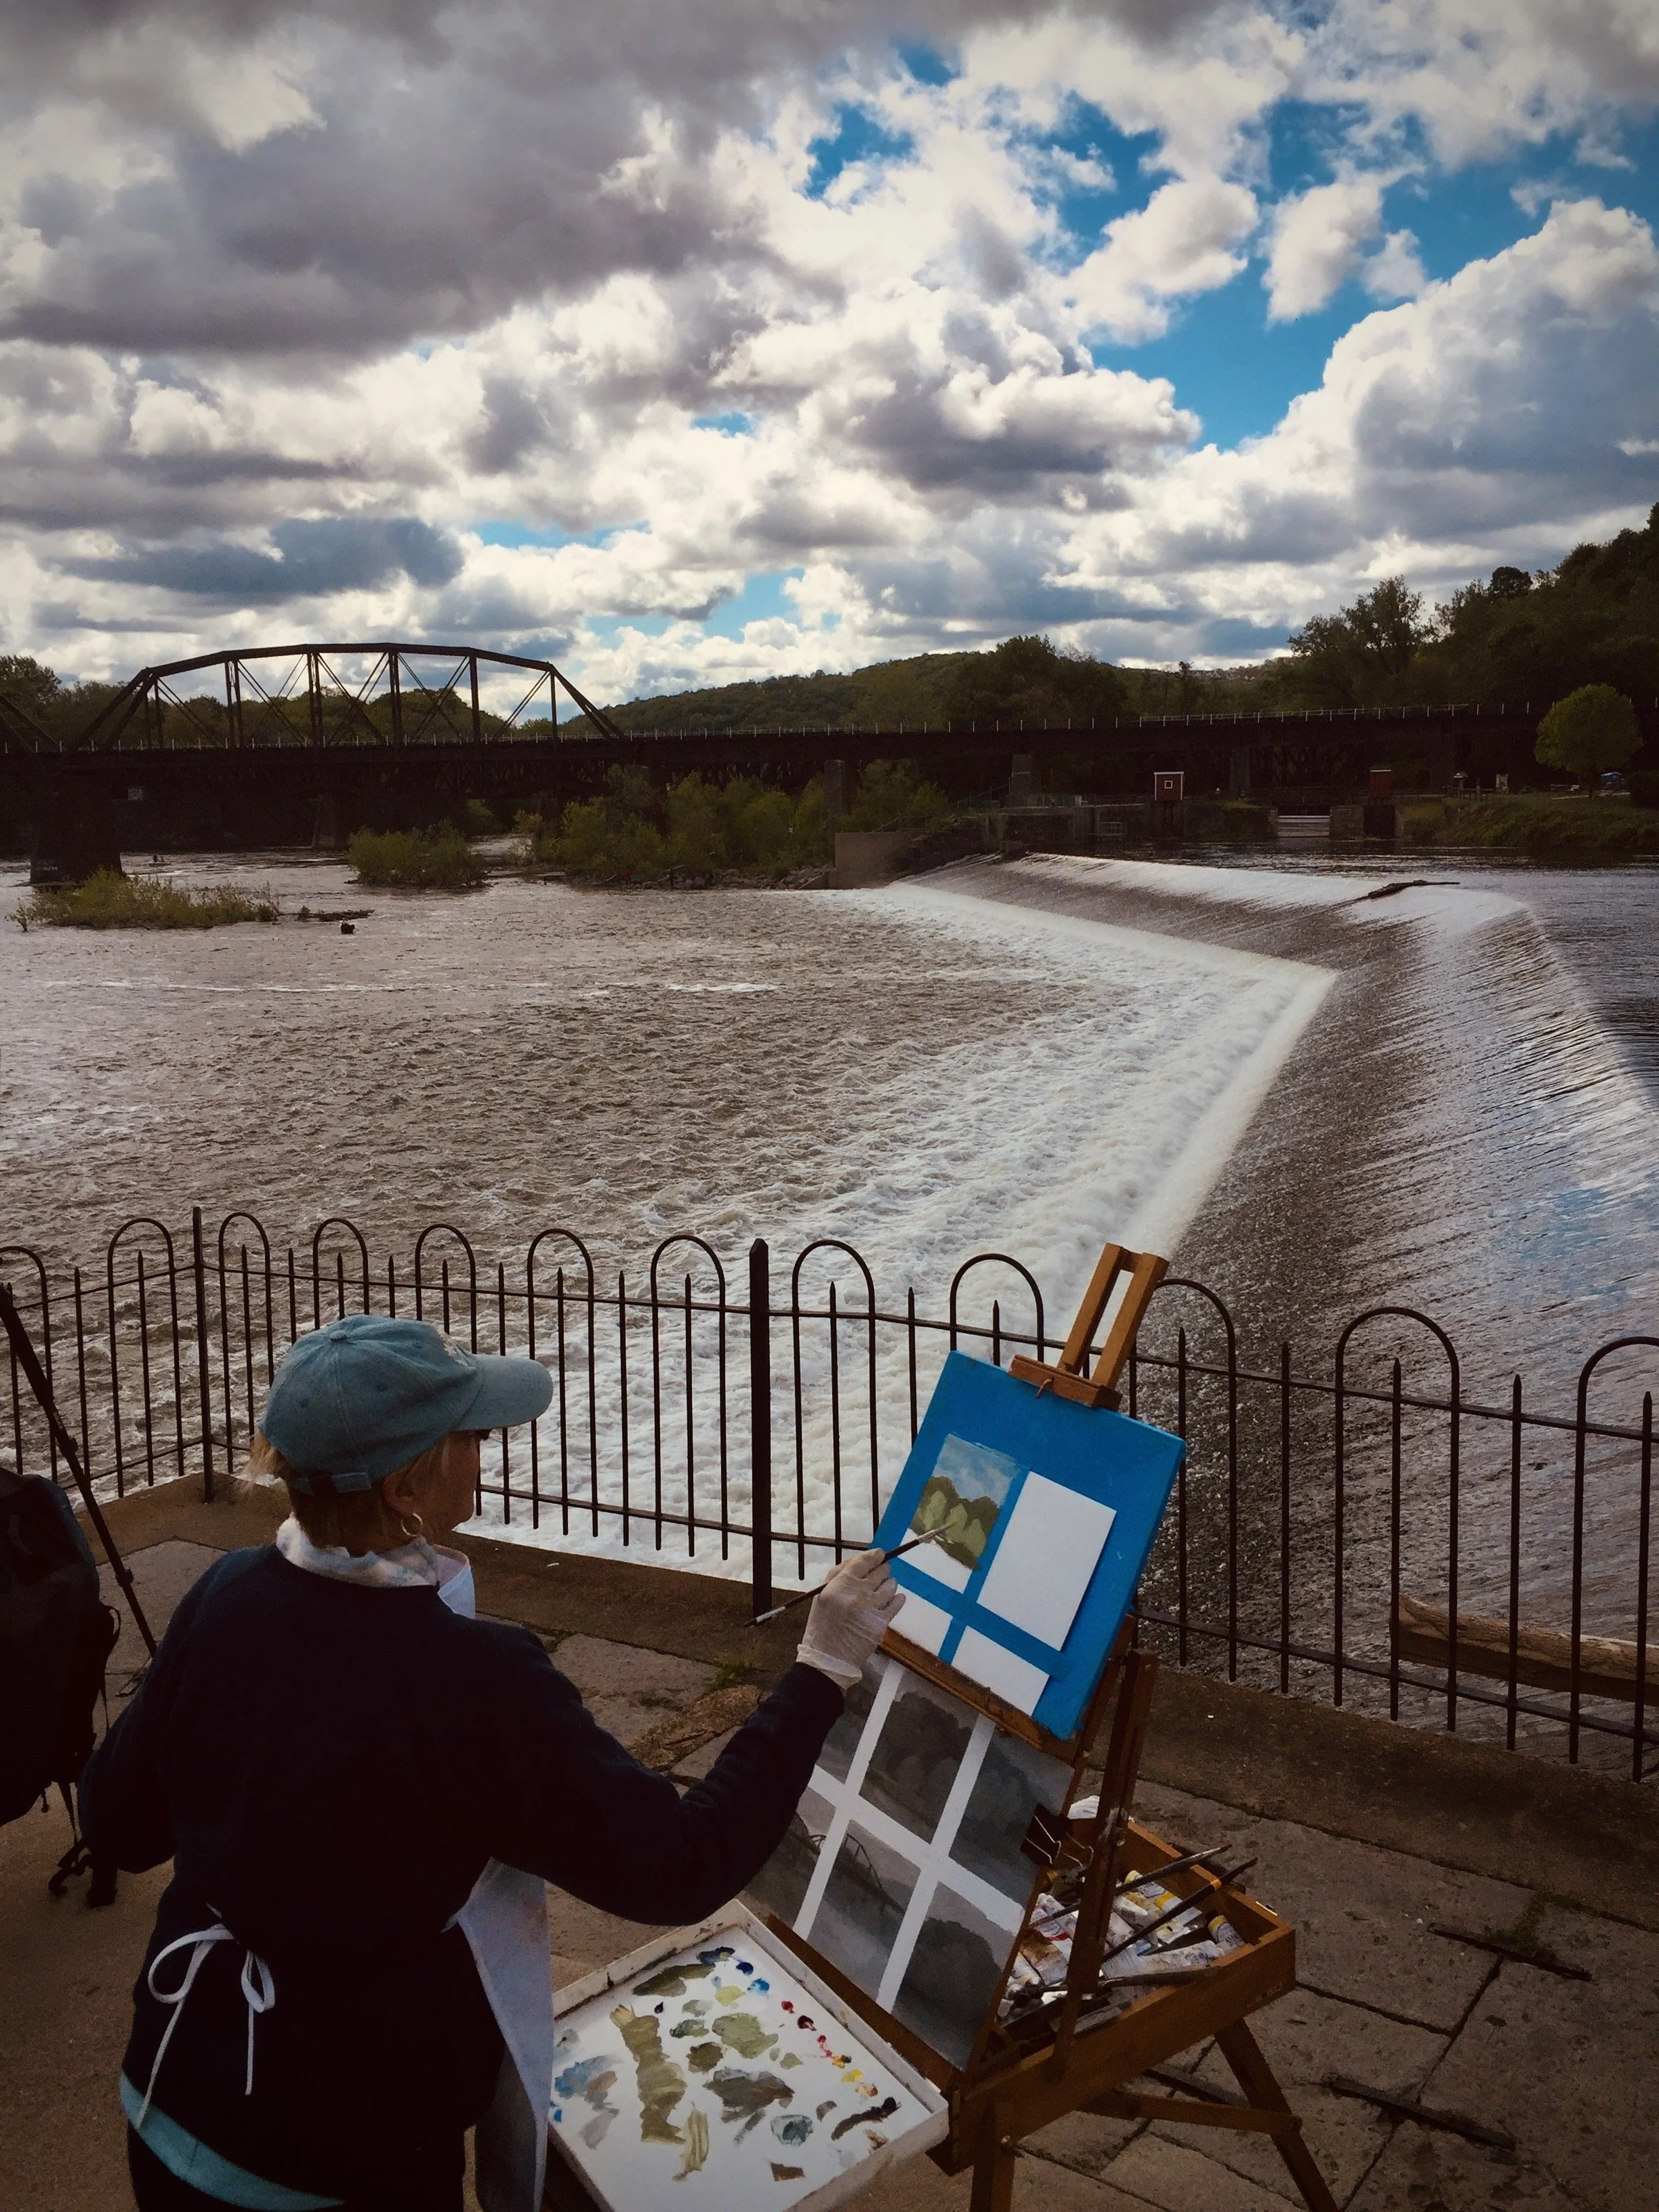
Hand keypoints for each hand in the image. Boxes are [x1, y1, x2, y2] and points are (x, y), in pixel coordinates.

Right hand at [797, 1547, 904, 1688]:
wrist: (828, 1658)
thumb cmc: (821, 1626)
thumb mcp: (822, 1596)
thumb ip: (838, 1577)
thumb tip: (860, 1564)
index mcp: (841, 1584)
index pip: (862, 1562)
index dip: (874, 1556)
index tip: (880, 1554)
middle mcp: (859, 1593)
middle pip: (879, 1572)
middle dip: (883, 1569)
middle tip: (884, 1570)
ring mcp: (872, 1607)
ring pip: (890, 1586)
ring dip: (890, 1583)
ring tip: (887, 1585)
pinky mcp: (882, 1622)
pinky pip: (896, 1604)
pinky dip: (898, 1599)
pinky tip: (896, 1598)